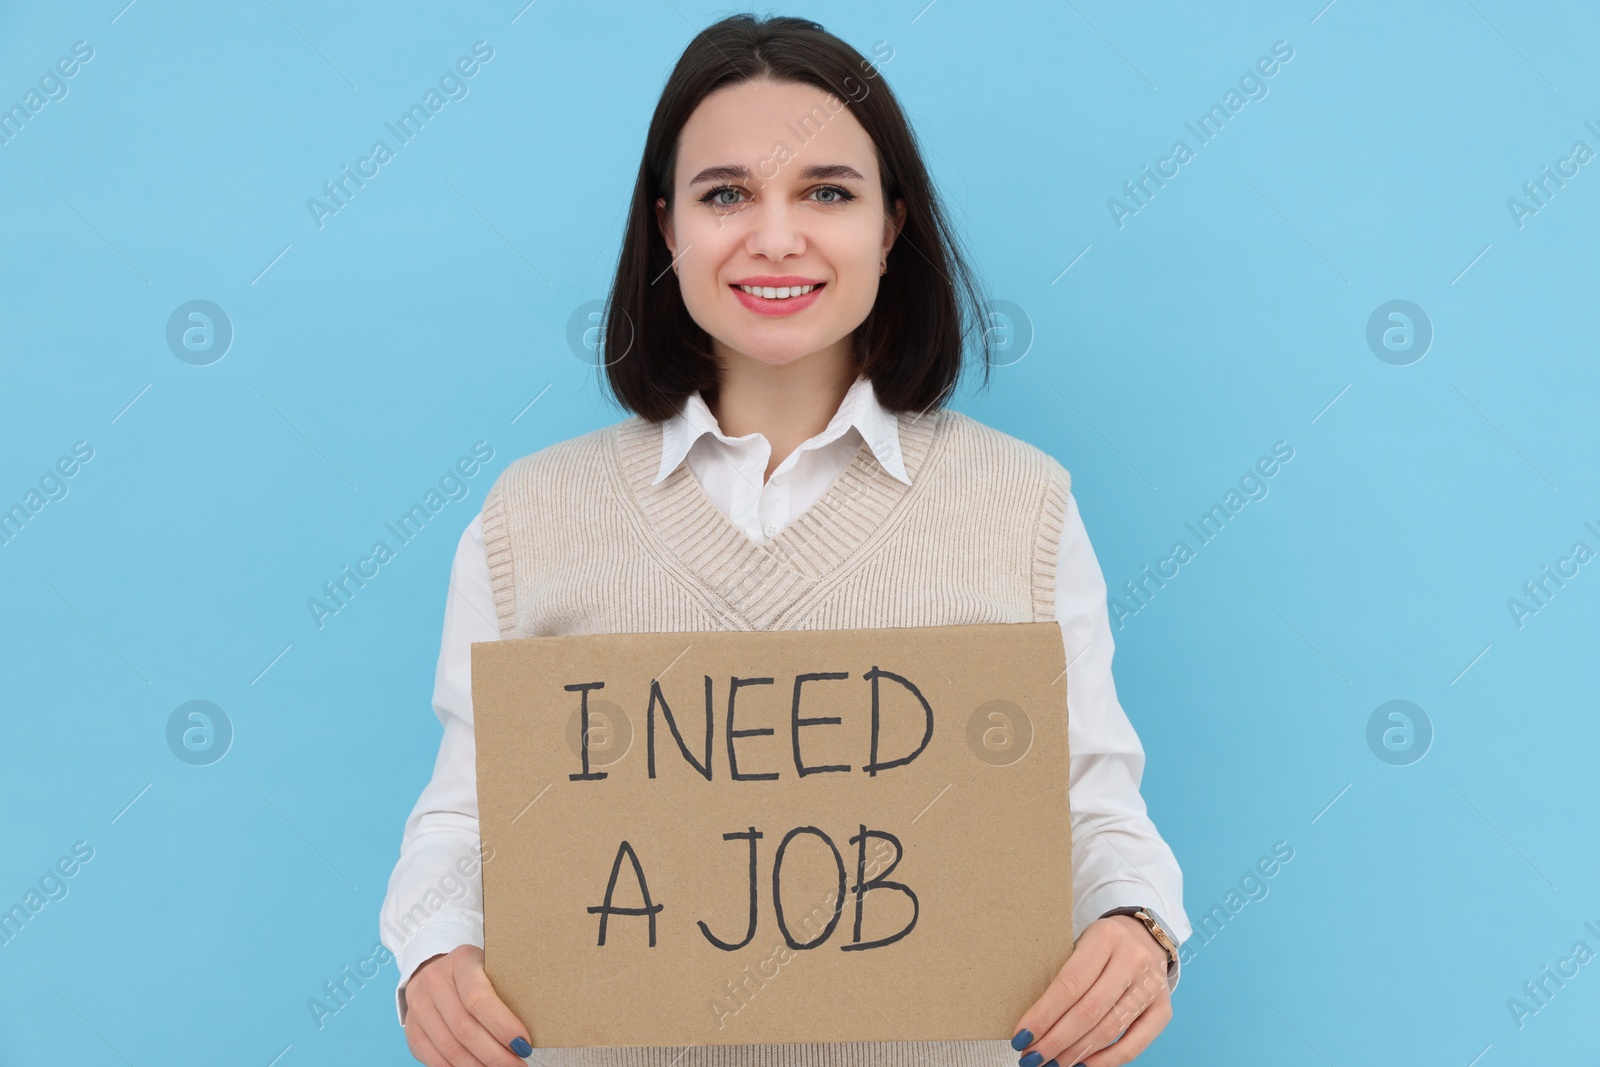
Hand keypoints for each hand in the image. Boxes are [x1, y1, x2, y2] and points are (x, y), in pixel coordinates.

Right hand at [403, 944, 533, 1066]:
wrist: (436, 968)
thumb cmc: (476, 972)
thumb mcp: (492, 967)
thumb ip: (506, 990)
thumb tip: (527, 1034)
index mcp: (461, 961)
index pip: (479, 997)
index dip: (502, 1025)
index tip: (524, 1044)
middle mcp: (434, 981)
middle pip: (464, 1028)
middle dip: (495, 1054)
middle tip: (518, 1064)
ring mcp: (418, 1005)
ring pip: (450, 1047)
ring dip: (479, 1066)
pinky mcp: (412, 1028)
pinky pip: (433, 1058)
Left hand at [1009, 915, 1172, 1066]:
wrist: (1144, 935)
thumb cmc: (1101, 944)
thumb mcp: (1079, 943)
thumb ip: (1062, 975)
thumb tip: (1032, 1022)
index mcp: (1105, 937)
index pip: (1070, 983)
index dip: (1043, 1014)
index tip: (1021, 1035)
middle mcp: (1132, 959)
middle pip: (1089, 1010)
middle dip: (1055, 1040)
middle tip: (1032, 1056)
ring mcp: (1151, 985)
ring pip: (1110, 1029)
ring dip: (1076, 1053)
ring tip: (1052, 1063)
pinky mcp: (1164, 1008)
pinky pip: (1136, 1043)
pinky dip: (1107, 1060)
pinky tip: (1083, 1065)